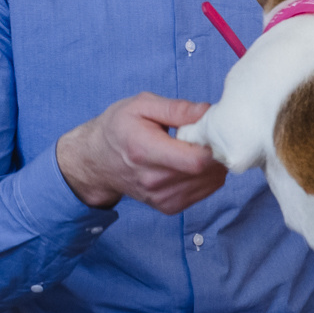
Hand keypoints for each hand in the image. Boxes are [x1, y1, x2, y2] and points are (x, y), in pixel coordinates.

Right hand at [56, 92, 225, 213]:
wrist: (97, 160)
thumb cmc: (119, 127)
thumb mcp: (142, 105)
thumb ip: (176, 108)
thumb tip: (207, 112)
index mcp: (145, 151)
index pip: (195, 161)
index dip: (213, 145)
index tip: (212, 130)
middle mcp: (152, 180)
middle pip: (206, 172)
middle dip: (216, 151)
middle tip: (206, 134)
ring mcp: (160, 197)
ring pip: (210, 183)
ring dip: (214, 164)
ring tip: (197, 147)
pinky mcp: (168, 206)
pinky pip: (205, 192)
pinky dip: (208, 176)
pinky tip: (193, 162)